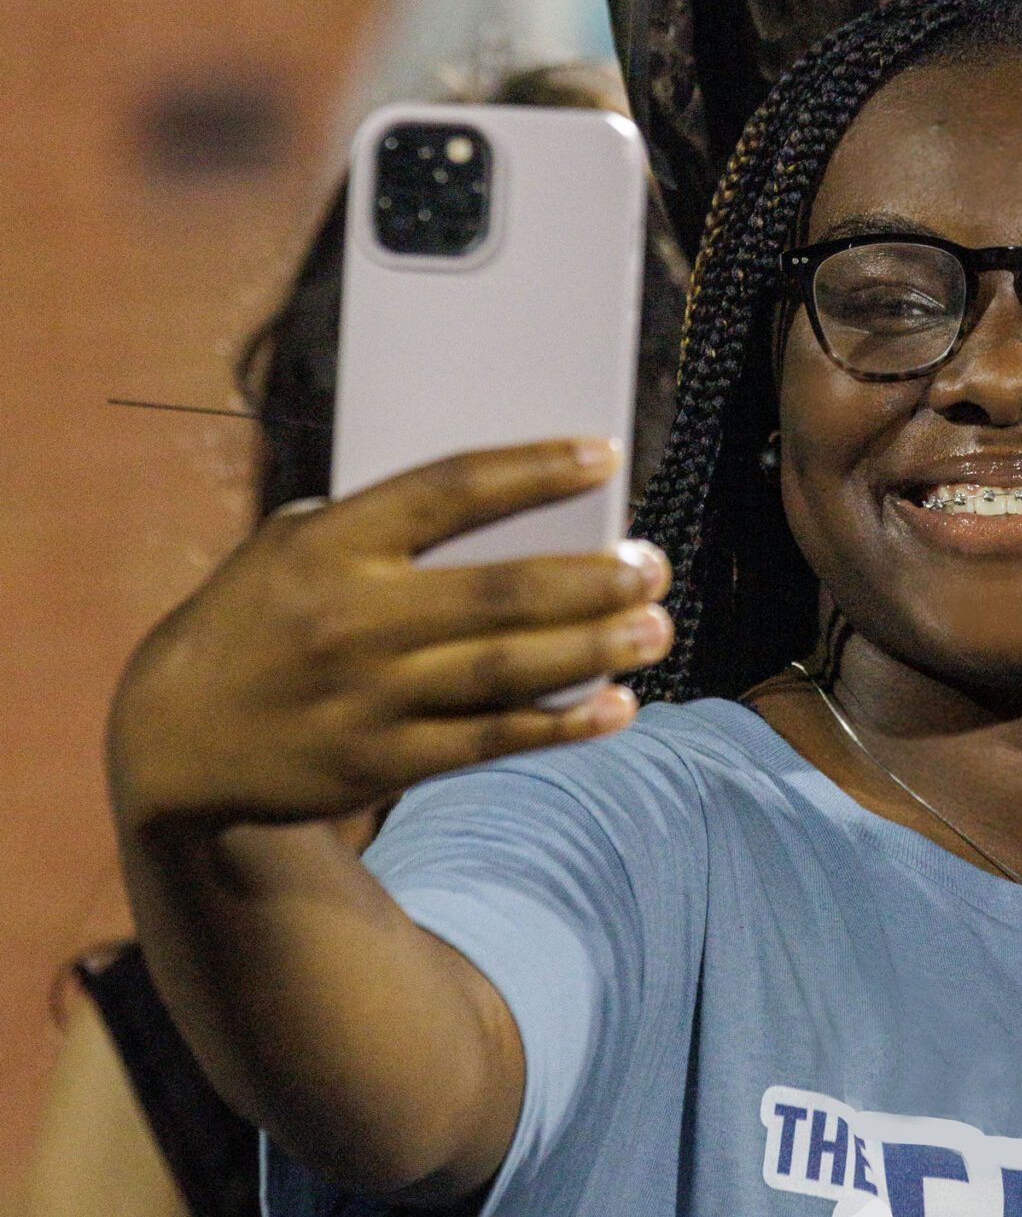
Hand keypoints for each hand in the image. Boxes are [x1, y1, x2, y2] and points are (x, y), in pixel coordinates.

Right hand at [109, 440, 672, 834]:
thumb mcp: (286, 548)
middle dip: (590, 579)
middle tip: (653, 565)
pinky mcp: (381, 762)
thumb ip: (377, 524)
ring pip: (505, 670)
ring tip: (655, 627)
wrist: (172, 742)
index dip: (533, 469)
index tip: (603, 454)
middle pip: (498, 591)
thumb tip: (504, 508)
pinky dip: (559, 725)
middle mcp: (351, 619)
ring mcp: (368, 696)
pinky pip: (490, 740)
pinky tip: (614, 707)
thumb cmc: (252, 623)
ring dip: (592, 649)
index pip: (449, 490)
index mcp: (330, 544)